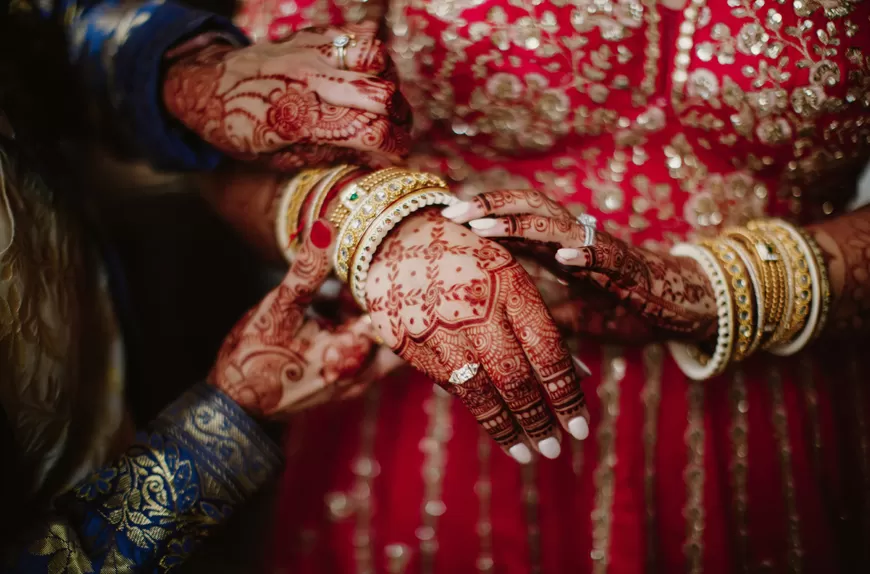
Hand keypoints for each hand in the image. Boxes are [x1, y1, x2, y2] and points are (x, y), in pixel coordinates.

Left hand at [163, 23, 410, 169]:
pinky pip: (358, 36)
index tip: (398, 156)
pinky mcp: (311, 35)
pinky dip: (372, 57)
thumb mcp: (279, 158)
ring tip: (382, 101)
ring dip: (389, 82)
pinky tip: (367, 75)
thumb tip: (374, 157)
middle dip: (400, 120)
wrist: (204, 82)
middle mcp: (310, 81)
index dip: (395, 148)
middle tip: (396, 133)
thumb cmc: (240, 129)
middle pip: (383, 96)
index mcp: (300, 120)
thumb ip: (328, 155)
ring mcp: (311, 53)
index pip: (371, 132)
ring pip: (378, 57)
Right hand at [208, 220, 395, 417]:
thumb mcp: (281, 306)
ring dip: (372, 314)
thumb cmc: (255, 356)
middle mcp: (363, 369)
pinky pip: (365, 352)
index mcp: (354, 350)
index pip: (397, 314)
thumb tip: (327, 227)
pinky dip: (358, 329)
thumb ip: (308, 269)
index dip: (400, 286)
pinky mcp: (344, 383)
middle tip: (389, 269)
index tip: (400, 260)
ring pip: (381, 343)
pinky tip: (337, 306)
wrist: (234, 403)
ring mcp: (355, 380)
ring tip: (357, 283)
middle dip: (392, 301)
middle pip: (397, 331)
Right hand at [365, 208, 590, 462]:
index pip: (546, 351)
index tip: (580, 426)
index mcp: (508, 286)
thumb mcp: (509, 271)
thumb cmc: (467, 252)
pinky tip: (494, 424)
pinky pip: (450, 385)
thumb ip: (540, 320)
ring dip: (506, 429)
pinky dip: (476, 407)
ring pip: (479, 393)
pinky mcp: (410, 345)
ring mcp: (439, 331)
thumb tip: (576, 374)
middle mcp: (475, 311)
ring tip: (526, 453)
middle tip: (555, 450)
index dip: (566, 395)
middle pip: (515, 379)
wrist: (394, 235)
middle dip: (539, 421)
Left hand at [442, 189, 718, 341]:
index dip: (481, 215)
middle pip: (529, 209)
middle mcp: (575, 240)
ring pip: (558, 226)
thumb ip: (541, 310)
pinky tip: (562, 259)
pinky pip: (606, 256)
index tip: (444, 218)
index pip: (514, 222)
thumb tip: (500, 321)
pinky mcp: (630, 268)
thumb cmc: (625, 306)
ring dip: (521, 225)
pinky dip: (585, 255)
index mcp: (558, 248)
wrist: (681, 306)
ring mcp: (602, 250)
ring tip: (486, 226)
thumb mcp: (571, 314)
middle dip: (490, 206)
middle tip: (452, 211)